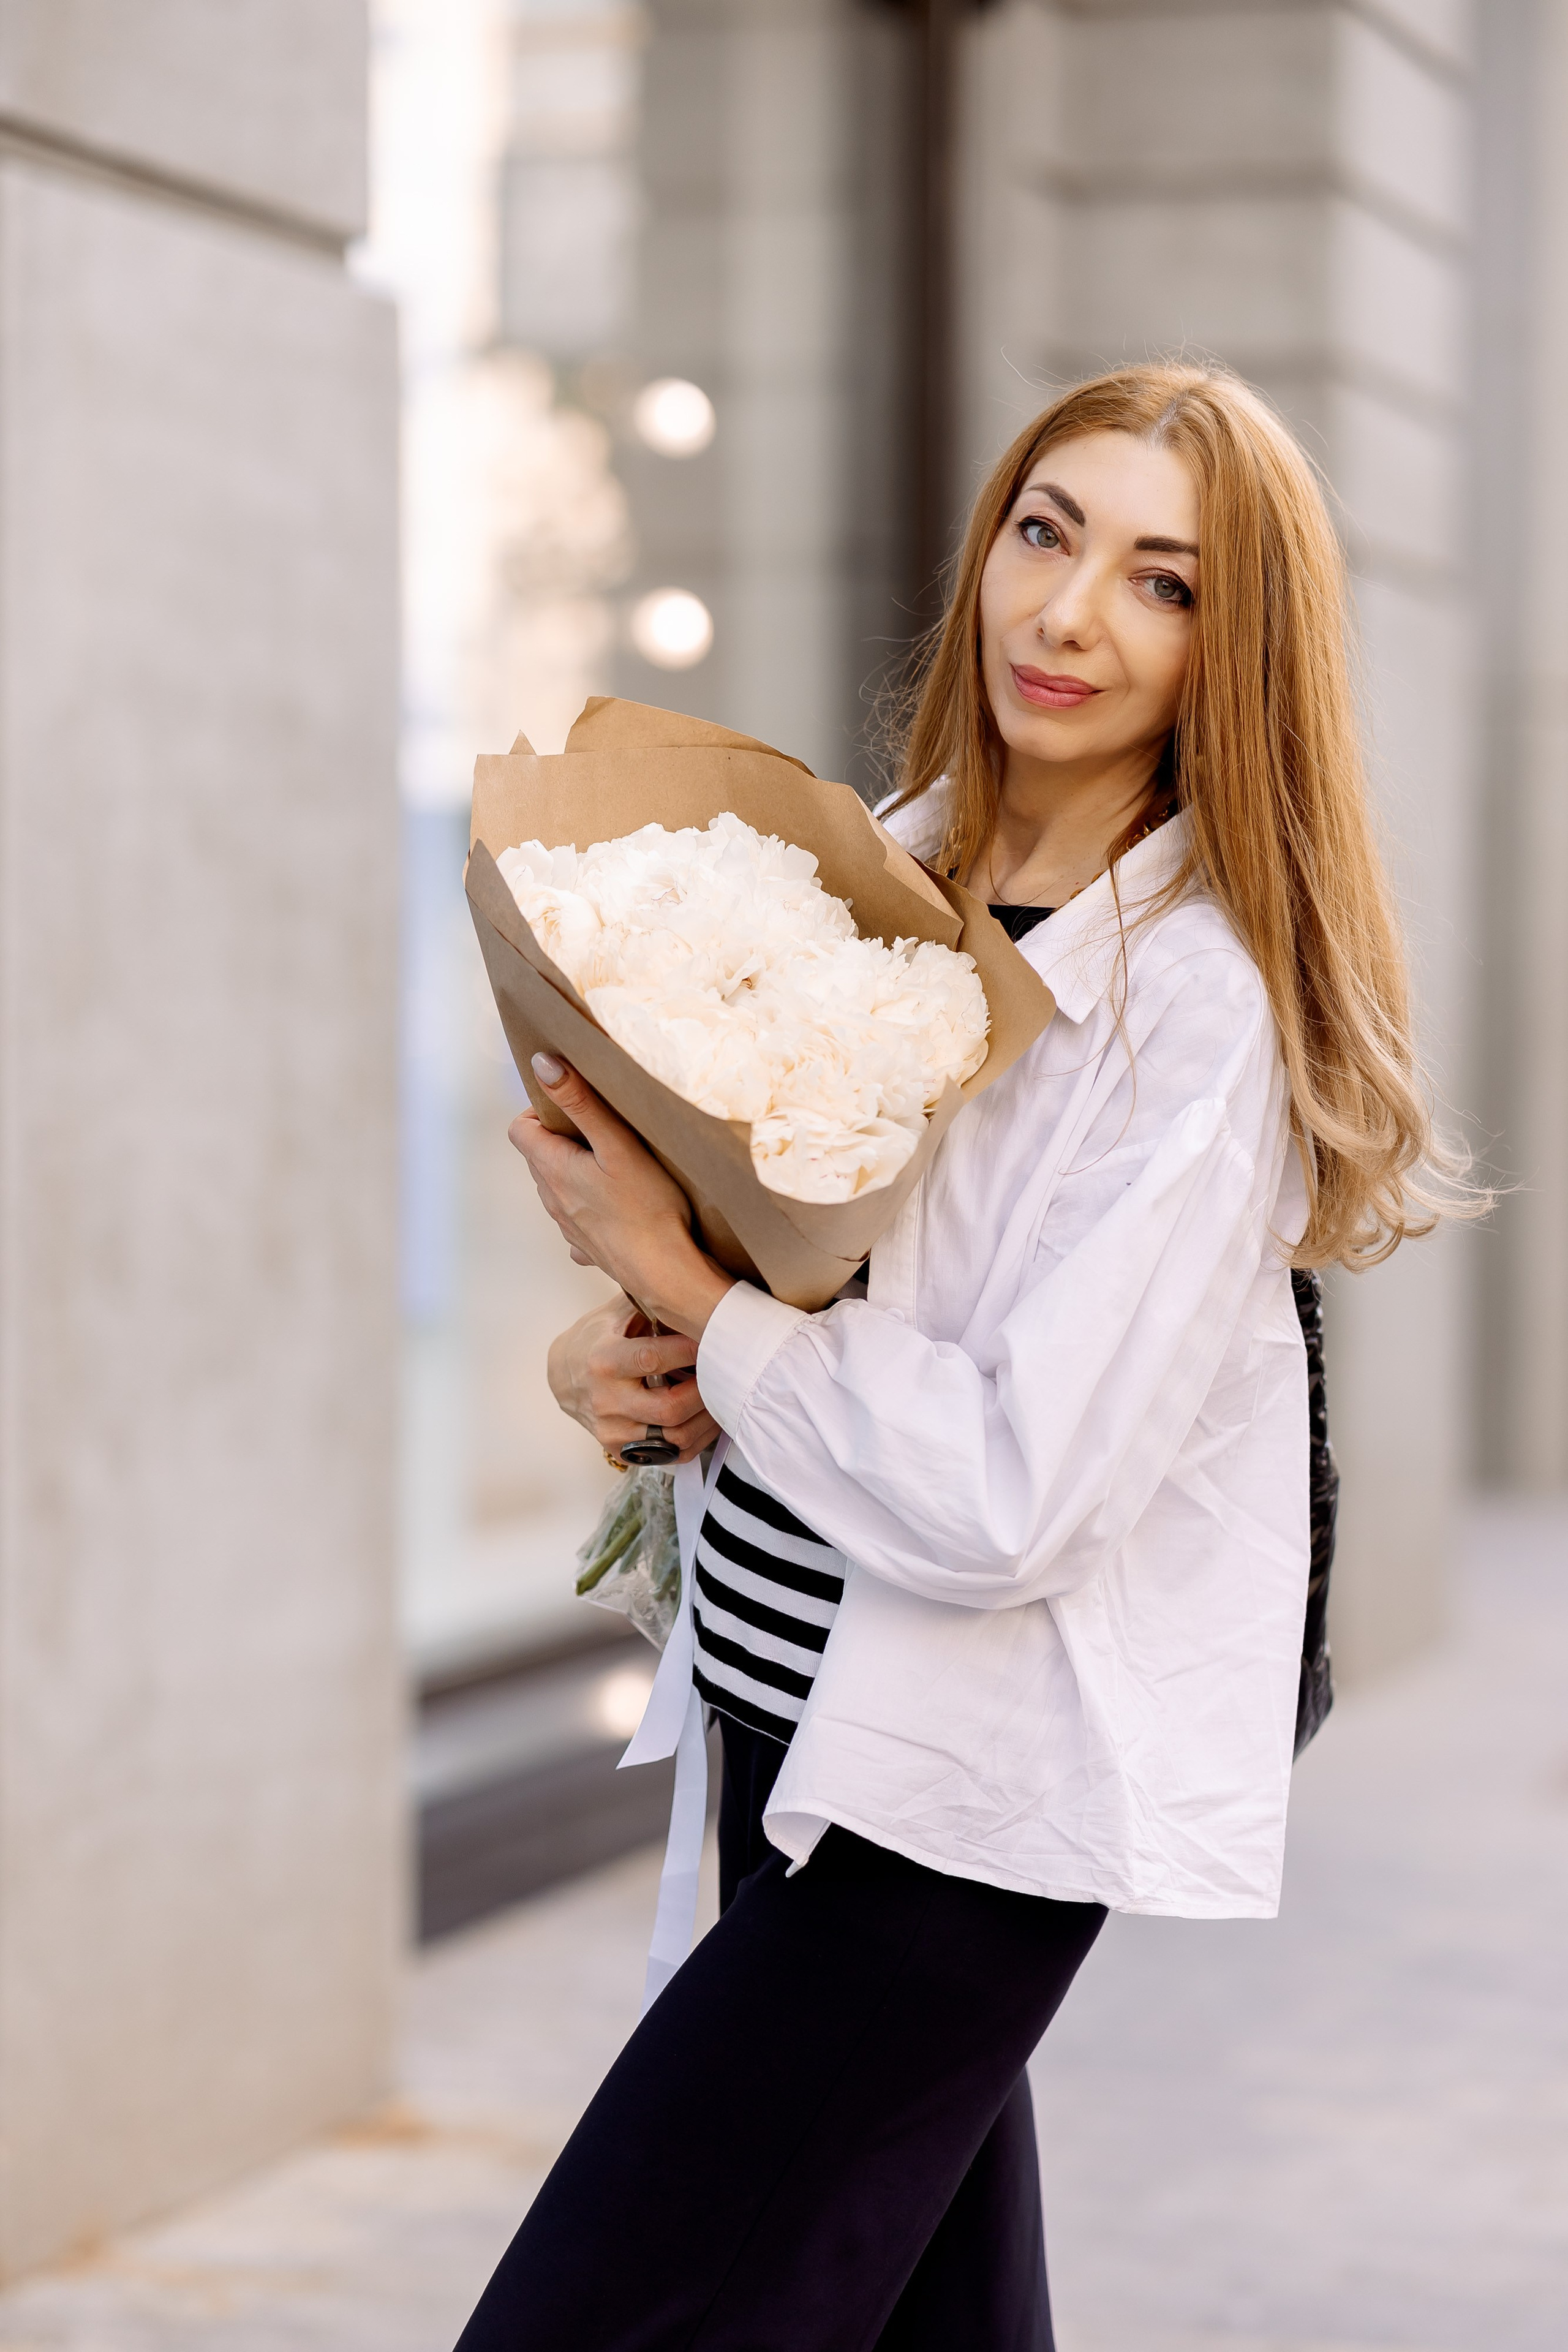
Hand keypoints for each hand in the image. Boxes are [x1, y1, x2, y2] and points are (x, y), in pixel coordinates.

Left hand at [510, 1055, 735, 1341]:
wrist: (665, 1272)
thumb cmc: (648, 1206)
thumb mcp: (616, 1144)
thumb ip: (579, 1102)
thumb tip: (542, 1063)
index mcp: (553, 1169)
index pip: (519, 1129)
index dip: (540, 1112)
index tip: (575, 1109)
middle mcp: (552, 1200)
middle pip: (540, 1157)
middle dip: (562, 1139)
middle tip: (603, 1134)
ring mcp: (567, 1227)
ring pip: (558, 1188)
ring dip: (576, 1173)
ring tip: (615, 1169)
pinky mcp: (587, 1248)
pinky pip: (578, 1221)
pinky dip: (589, 1208)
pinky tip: (617, 1209)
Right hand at [548, 1297, 721, 1465]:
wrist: (562, 1375)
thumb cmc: (595, 1340)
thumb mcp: (614, 1315)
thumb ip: (650, 1306)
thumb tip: (692, 1299)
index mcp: (604, 1360)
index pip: (652, 1359)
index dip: (688, 1351)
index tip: (714, 1340)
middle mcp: (606, 1400)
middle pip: (669, 1408)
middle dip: (705, 1392)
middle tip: (725, 1376)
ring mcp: (612, 1430)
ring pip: (674, 1437)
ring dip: (707, 1419)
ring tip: (723, 1399)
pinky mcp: (620, 1449)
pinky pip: (669, 1455)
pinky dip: (695, 1439)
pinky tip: (706, 1419)